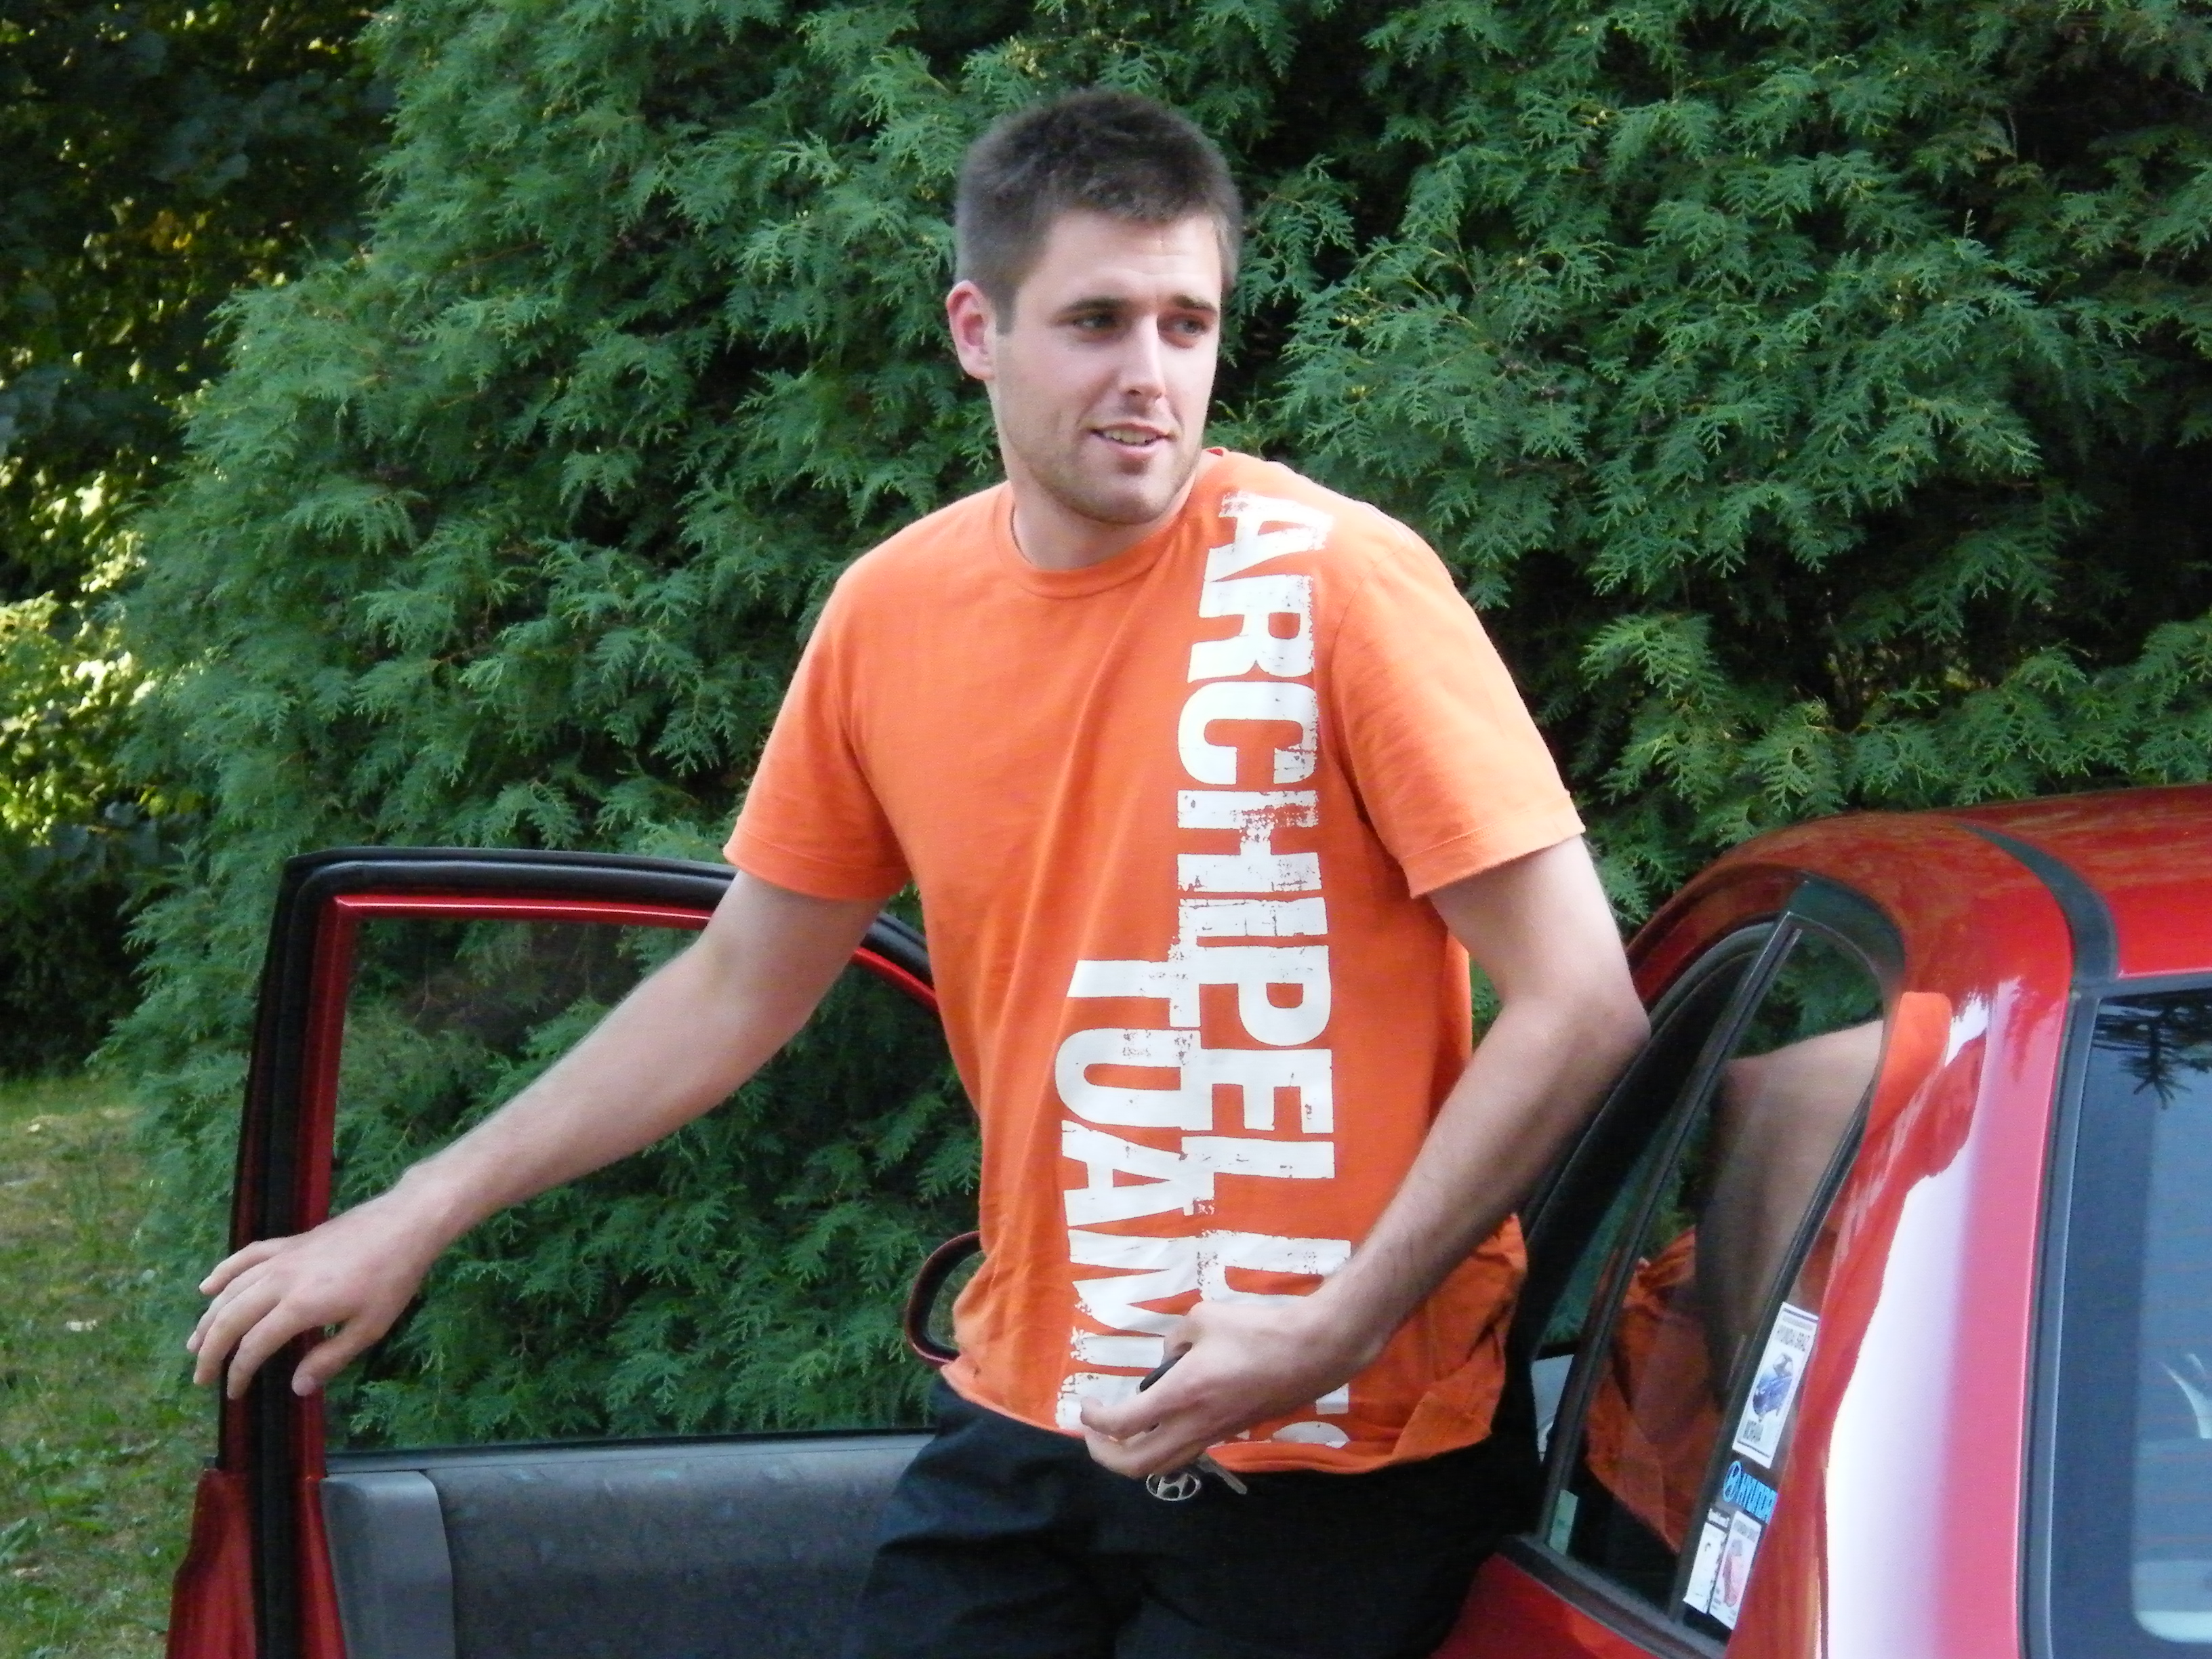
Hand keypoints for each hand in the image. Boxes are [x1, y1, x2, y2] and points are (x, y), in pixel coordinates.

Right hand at [186, 1189, 446, 1398]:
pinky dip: (223, 1272)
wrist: (405, 1223)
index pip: (253, 1346)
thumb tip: (295, 1388)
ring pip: (231, 1289)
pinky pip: (246, 1256)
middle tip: (201, 1377)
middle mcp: (281, 1280)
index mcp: (300, 1306)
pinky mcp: (289, 1242)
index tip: (234, 1393)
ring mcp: (282, 1257)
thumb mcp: (369, 1328)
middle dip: (210, 1351)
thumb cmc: (392, 1279)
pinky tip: (207, 1287)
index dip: (239, 1373)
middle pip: (231, 1319)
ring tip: (195, 1343)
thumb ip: (330, 1359)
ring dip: (209, 1317)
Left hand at [1076, 1298, 1371, 1477]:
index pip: (1123, 1424)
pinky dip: (1163, 1447)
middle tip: (1092, 1434)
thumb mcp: (1203, 1318)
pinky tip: (1161, 1420)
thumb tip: (1169, 1357)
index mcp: (1182, 1395)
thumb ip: (1175, 1338)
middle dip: (1105, 1456)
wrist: (1312, 1352)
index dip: (1095, 1420)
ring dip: (1134, 1458)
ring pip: (1165, 1466)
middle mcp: (1195, 1425)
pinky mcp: (1231, 1433)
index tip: (1086, 1405)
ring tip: (1120, 1435)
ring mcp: (1215, 1435)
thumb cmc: (1257, 1330)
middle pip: (1138, 1466)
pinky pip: (1187, 1453)